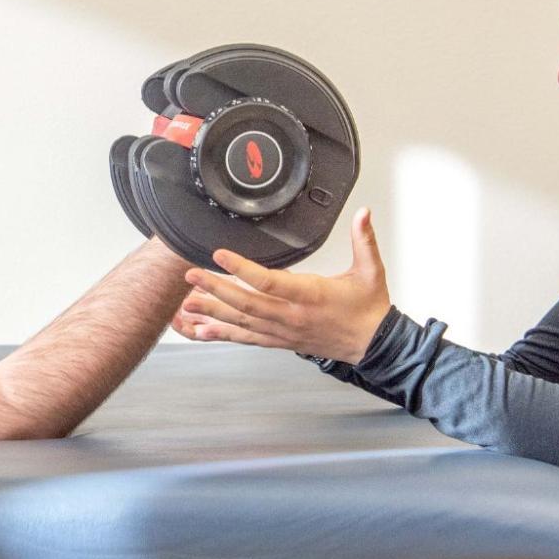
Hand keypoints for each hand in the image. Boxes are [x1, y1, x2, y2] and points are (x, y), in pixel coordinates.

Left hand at [173, 208, 391, 362]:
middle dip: (215, 290)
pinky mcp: (280, 341)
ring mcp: (283, 331)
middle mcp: (292, 316)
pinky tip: (202, 330)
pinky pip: (247, 338)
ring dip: (212, 313)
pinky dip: (223, 334)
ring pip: (242, 322)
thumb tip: (364, 213)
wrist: (372, 345)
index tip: (221, 255)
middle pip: (247, 304)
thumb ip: (364, 239)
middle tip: (191, 277)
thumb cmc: (368, 309)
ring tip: (186, 305)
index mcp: (311, 296)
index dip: (242, 269)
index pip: (270, 283)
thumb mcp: (371, 270)